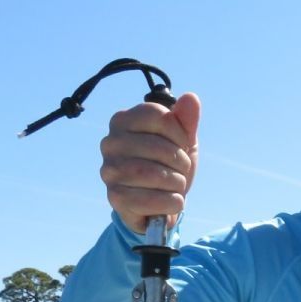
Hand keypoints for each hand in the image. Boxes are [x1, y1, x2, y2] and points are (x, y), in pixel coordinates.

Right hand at [99, 91, 200, 233]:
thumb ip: (186, 120)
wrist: (159, 204)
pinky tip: (173, 201)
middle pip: (158, 147)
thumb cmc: (168, 165)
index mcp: (123, 121)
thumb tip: (191, 98)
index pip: (157, 115)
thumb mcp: (182, 141)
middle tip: (182, 170)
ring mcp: (109, 171)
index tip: (183, 144)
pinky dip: (171, 202)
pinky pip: (151, 199)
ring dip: (177, 182)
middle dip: (181, 162)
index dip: (179, 132)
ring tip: (178, 185)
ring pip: (154, 174)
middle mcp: (110, 143)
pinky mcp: (115, 198)